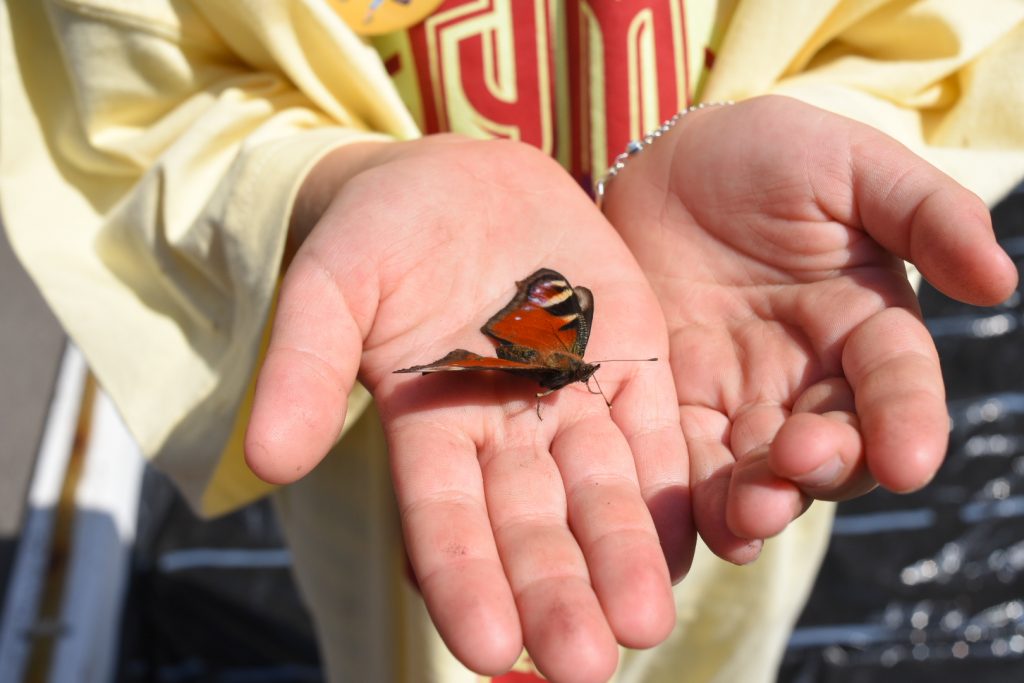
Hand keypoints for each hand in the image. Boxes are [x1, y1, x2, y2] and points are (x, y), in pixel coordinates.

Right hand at [244, 136, 690, 681]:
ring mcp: (573, 399)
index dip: (465, 580)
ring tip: (648, 620)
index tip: (489, 647)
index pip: (445, 520)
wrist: (460, 178)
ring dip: (624, 556)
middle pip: (532, 526)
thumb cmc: (379, 232)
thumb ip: (303, 366)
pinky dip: (673, 483)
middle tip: (588, 665)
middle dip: (557, 594)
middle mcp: (505, 432)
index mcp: (428, 428)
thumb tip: (264, 462)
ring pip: (601, 492)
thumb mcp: (331, 285)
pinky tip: (695, 539)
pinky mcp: (631, 363)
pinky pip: (655, 430)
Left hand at [603, 95, 1017, 562]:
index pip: (897, 384)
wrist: (664, 166)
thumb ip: (925, 214)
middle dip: (826, 467)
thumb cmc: (766, 156)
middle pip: (836, 447)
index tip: (908, 461)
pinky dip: (698, 504)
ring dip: (761, 503)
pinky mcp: (676, 407)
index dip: (906, 423)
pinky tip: (701, 524)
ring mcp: (740, 399)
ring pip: (764, 473)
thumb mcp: (851, 166)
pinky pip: (690, 466)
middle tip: (801, 463)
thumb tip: (999, 283)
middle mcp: (810, 377)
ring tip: (747, 511)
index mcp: (865, 323)